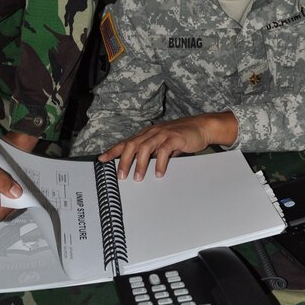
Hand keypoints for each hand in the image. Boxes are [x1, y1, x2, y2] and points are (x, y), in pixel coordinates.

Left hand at [98, 112, 238, 180]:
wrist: (202, 127)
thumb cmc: (182, 136)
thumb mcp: (164, 145)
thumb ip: (153, 153)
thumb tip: (141, 166)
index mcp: (147, 134)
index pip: (126, 142)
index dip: (113, 151)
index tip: (102, 160)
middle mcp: (152, 132)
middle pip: (131, 145)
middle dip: (123, 161)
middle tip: (120, 176)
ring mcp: (163, 134)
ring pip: (145, 147)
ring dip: (140, 164)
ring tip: (137, 178)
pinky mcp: (174, 137)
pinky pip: (163, 150)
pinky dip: (160, 163)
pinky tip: (158, 173)